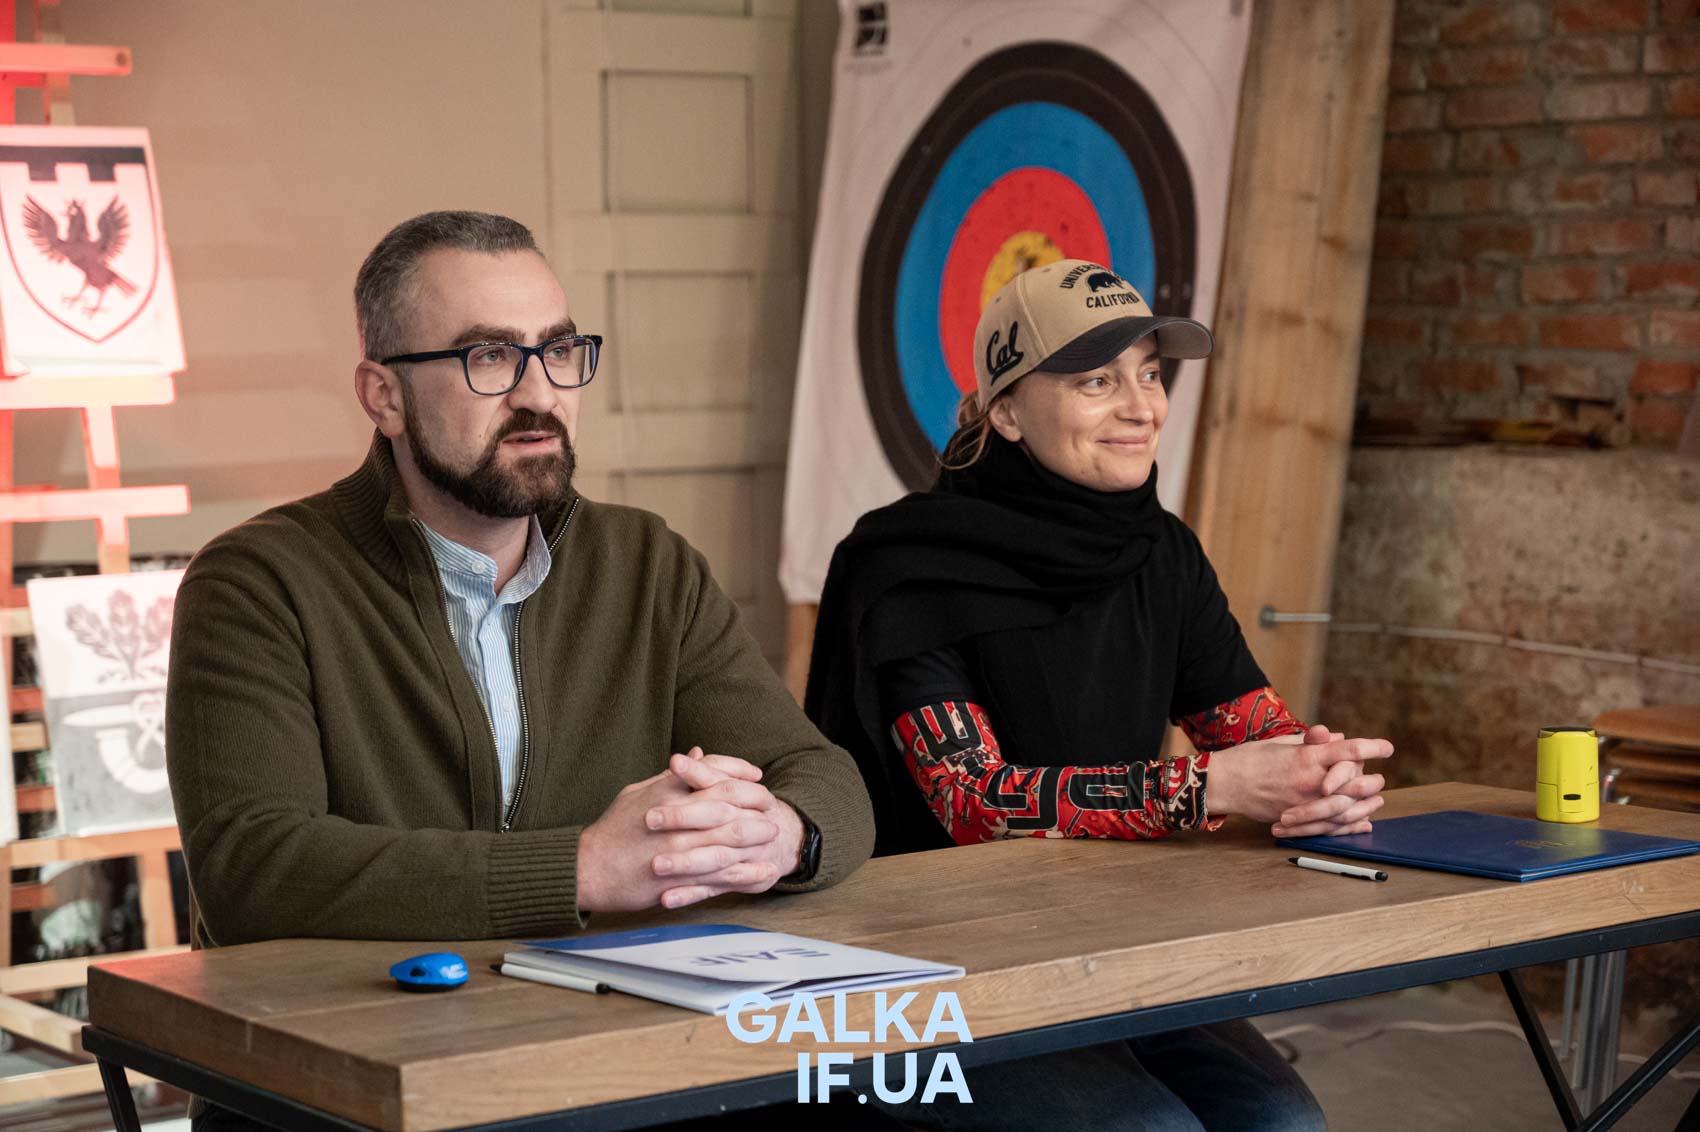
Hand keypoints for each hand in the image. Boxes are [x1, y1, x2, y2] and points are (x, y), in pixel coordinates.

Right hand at [576, 748, 794, 912]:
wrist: (588, 867)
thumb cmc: (613, 828)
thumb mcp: (638, 791)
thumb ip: (672, 776)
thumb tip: (696, 755)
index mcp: (667, 792)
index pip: (713, 772)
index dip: (740, 772)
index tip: (757, 776)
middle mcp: (677, 817)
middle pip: (729, 803)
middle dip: (756, 804)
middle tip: (773, 807)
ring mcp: (679, 848)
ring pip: (729, 839)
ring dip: (756, 837)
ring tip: (773, 836)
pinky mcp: (679, 878)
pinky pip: (720, 875)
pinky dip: (746, 872)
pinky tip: (763, 871)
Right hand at [1205, 728, 1391, 834]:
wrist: (1224, 784)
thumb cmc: (1250, 758)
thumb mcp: (1281, 742)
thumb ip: (1311, 742)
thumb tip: (1336, 737)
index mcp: (1306, 756)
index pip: (1348, 749)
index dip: (1372, 747)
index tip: (1387, 748)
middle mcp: (1310, 780)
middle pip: (1355, 781)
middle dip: (1372, 780)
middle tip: (1379, 778)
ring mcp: (1305, 803)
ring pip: (1347, 807)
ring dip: (1366, 804)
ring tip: (1377, 800)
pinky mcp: (1298, 820)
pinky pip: (1331, 826)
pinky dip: (1350, 825)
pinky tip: (1363, 822)